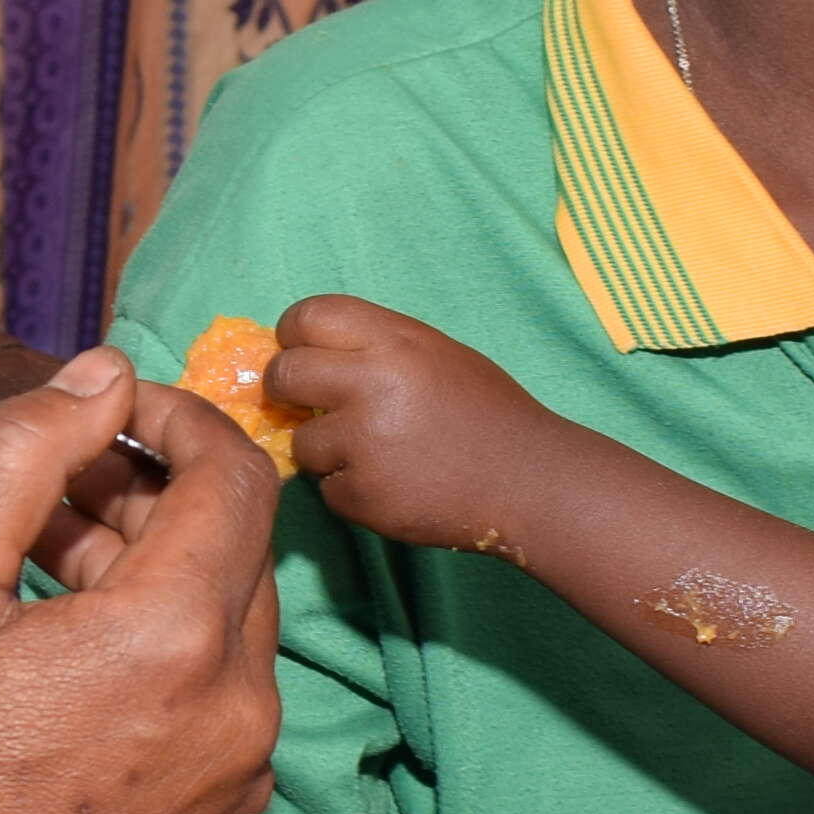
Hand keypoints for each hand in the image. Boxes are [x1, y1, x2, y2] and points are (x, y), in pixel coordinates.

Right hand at [0, 353, 283, 813]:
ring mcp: (242, 774)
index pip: (234, 475)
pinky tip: (68, 666)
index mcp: (172, 637)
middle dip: (154, 496)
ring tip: (42, 575)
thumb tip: (100, 375)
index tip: (110, 413)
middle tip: (53, 491)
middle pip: (236, 547)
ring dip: (154, 575)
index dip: (177, 420)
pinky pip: (219, 700)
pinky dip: (163, 655)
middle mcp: (239, 705)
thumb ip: (21, 454)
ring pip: (228, 625)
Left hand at [260, 294, 554, 554]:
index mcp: (394, 341)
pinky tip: (393, 483)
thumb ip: (372, 345)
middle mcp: (371, 385)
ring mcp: (363, 445)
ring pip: (301, 442)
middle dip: (286, 389)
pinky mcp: (362, 496)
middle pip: (283, 375)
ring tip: (376, 451)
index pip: (307, 316)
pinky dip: (350, 489)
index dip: (293, 335)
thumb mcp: (436, 353)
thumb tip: (302, 350)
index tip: (298, 351)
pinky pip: (327, 489)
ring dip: (325, 449)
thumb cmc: (485, 411)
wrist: (530, 481)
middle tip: (306, 403)